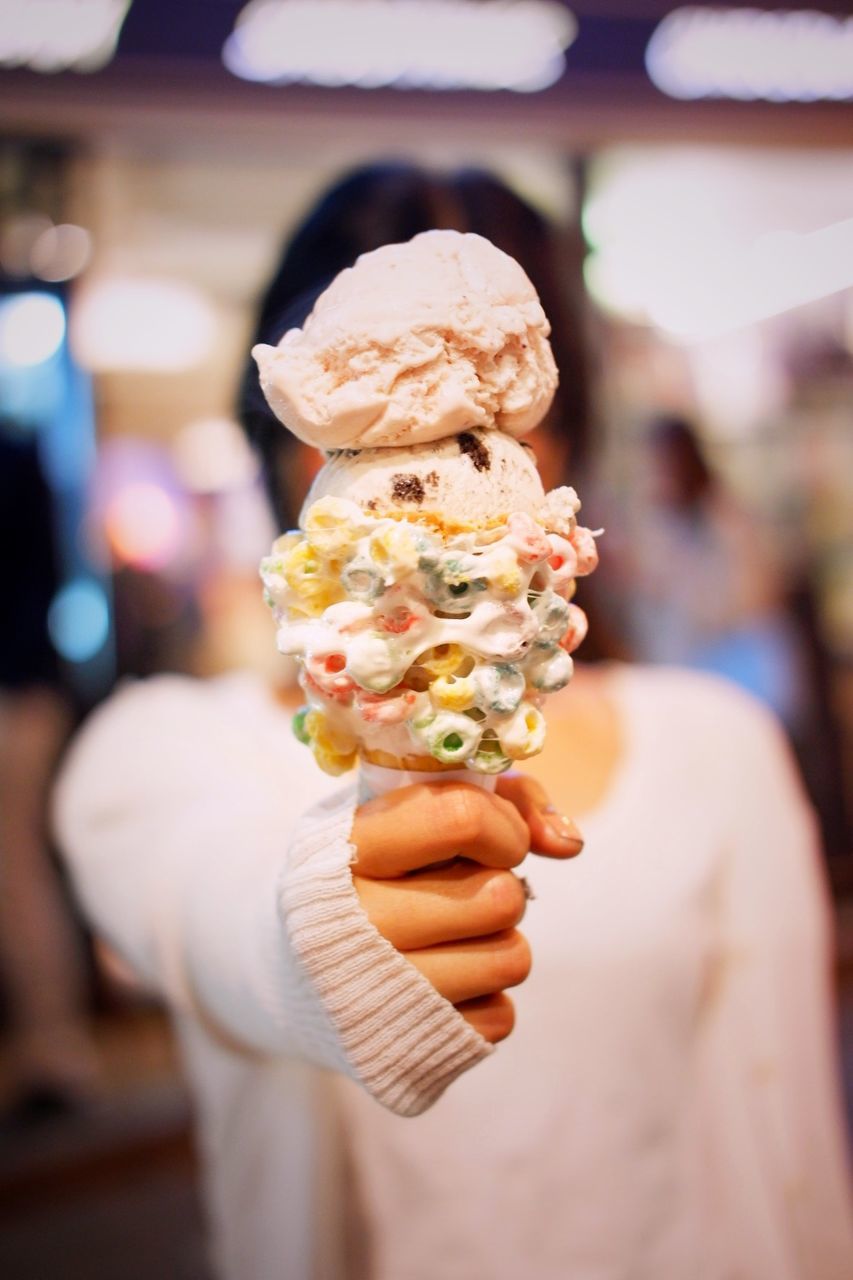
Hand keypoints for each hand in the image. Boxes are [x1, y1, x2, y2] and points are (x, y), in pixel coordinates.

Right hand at [350, 777, 582, 1044]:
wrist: (287, 974)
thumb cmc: (369, 872)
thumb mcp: (405, 811)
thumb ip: (501, 799)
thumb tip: (569, 843)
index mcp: (346, 846)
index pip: (460, 817)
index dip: (502, 824)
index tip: (491, 836)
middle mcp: (351, 922)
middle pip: (499, 896)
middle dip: (502, 886)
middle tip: (466, 889)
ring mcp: (371, 995)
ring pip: (511, 957)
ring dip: (498, 940)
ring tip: (455, 933)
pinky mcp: (397, 1053)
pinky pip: (500, 1018)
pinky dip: (485, 996)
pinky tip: (443, 979)